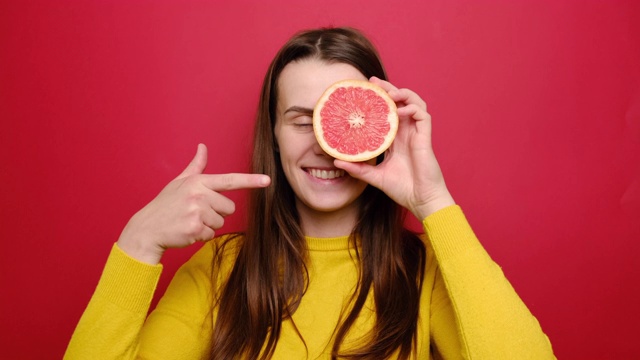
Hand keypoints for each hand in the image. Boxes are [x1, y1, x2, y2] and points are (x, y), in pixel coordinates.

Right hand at [117, 144, 270, 263]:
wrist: (147, 228)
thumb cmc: (166, 205)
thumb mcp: (179, 182)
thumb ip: (196, 166)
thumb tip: (203, 147)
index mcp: (198, 181)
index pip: (229, 180)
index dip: (250, 180)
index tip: (267, 180)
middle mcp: (199, 194)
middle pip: (229, 207)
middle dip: (216, 213)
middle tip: (195, 212)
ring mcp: (197, 211)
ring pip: (221, 222)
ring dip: (208, 225)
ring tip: (189, 221)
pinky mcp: (195, 228)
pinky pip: (211, 234)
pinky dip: (201, 235)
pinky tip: (187, 230)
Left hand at [334, 77, 454, 220]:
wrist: (421, 200)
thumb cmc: (402, 189)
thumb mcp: (374, 176)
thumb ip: (357, 169)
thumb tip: (336, 162)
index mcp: (396, 139)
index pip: (388, 113)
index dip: (379, 100)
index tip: (365, 91)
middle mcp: (406, 133)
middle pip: (400, 102)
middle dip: (389, 89)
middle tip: (374, 82)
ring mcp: (417, 133)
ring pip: (414, 103)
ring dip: (403, 94)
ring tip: (389, 92)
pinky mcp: (425, 137)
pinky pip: (422, 115)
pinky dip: (412, 108)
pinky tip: (400, 110)